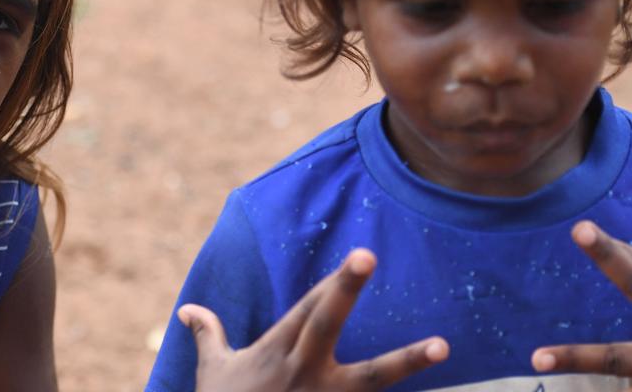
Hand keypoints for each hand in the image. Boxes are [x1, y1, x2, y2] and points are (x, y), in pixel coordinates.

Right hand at [180, 248, 447, 390]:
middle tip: (367, 253)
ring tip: (442, 346)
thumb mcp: (214, 373)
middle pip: (327, 323)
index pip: (308, 308)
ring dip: (407, 361)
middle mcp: (300, 372)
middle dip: (346, 289)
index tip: (361, 255)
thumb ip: (209, 337)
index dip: (334, 282)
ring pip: (371, 377)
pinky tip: (439, 389)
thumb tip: (188, 310)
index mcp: (275, 353)